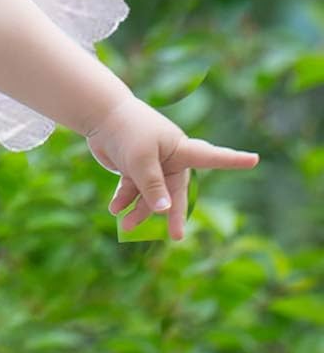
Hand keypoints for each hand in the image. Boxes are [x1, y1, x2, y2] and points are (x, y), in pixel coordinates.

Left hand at [86, 95, 259, 240]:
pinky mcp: (134, 168)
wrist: (98, 115)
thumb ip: (152, 186)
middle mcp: (170, 159)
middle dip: (173, 214)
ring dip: (138, 211)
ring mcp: (152, 165)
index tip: (255, 159)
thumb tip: (165, 211)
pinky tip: (114, 209)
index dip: (233, 160)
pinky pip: (132, 189)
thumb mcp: (140, 160)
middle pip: (176, 192)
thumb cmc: (126, 132)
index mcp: (181, 149)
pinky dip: (123, 199)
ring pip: (150, 195)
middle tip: (177, 237)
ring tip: (125, 226)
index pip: (212, 156)